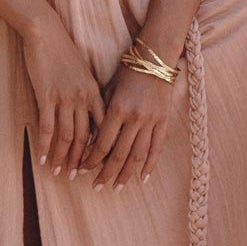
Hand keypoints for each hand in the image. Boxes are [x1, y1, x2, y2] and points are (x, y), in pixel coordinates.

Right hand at [20, 15, 105, 180]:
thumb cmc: (63, 52)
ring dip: (63, 158)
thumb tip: (89, 117)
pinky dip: (45, 146)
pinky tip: (42, 159)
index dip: (100, 151)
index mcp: (95, 94)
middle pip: (86, 138)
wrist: (46, 32)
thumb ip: (88, 95)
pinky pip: (48, 127)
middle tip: (77, 177)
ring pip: (68, 136)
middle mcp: (83, 98)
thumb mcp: (82, 74)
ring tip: (59, 172)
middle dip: (82, 161)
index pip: (103, 130)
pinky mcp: (46, 95)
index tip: (96, 166)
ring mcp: (65, 98)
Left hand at [76, 63, 174, 189]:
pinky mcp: (164, 121)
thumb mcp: (108, 88)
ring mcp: (151, 121)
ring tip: (117, 187)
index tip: (82, 170)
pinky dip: (150, 164)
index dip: (91, 160)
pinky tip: (142, 177)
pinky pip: (157, 148)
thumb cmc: (127, 71)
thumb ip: (100, 114)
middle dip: (106, 173)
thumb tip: (90, 140)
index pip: (102, 144)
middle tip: (96, 186)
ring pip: (138, 156)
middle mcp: (135, 118)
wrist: (155, 58)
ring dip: (126, 175)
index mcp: (117, 109)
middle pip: (118, 155)